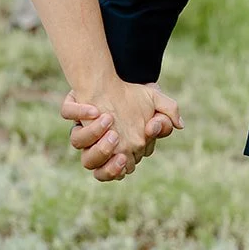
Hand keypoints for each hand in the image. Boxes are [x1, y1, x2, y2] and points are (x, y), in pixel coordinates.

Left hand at [60, 84, 180, 181]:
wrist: (111, 79)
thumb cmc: (134, 96)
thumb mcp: (156, 101)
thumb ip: (169, 112)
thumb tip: (180, 125)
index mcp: (120, 152)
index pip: (125, 168)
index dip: (130, 161)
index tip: (143, 139)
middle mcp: (101, 148)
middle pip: (100, 170)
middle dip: (110, 165)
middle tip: (121, 144)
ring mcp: (86, 132)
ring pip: (82, 153)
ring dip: (96, 146)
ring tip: (111, 128)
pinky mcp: (74, 112)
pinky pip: (69, 113)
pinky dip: (79, 112)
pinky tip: (94, 110)